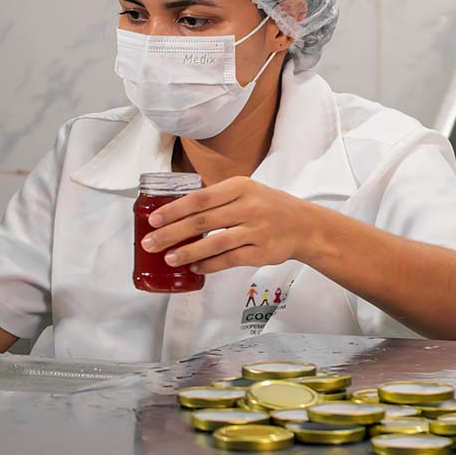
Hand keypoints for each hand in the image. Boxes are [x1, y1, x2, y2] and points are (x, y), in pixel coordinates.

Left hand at [139, 176, 320, 273]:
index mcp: (241, 187)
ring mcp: (257, 231)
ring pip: (215, 243)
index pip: (200, 198)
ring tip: (169, 259)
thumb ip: (217, 198)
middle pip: (203, 221)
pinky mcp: (262, 252)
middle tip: (150, 243)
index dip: (174, 210)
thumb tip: (176, 211)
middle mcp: (249, 207)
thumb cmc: (269, 206)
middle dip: (171, 233)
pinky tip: (195, 268)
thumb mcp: (247, 191)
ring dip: (188, 252)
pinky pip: (229, 260)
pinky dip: (209, 265)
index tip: (153, 220)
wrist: (305, 225)